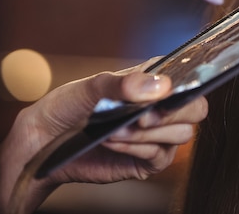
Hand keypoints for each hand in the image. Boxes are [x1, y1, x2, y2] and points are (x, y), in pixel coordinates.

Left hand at [0, 60, 207, 211]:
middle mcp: (160, 107)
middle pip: (196, 109)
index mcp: (152, 82)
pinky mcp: (147, 161)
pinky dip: (137, 148)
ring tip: (115, 129)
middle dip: (174, 113)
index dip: (189, 82)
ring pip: (182, 135)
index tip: (170, 89)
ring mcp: (156, 136)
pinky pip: (161, 156)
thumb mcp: (91, 87)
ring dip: (147, 133)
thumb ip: (123, 84)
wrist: (42, 142)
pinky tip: (113, 142)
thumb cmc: (67, 106)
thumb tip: (160, 87)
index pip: (189, 77)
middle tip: (143, 116)